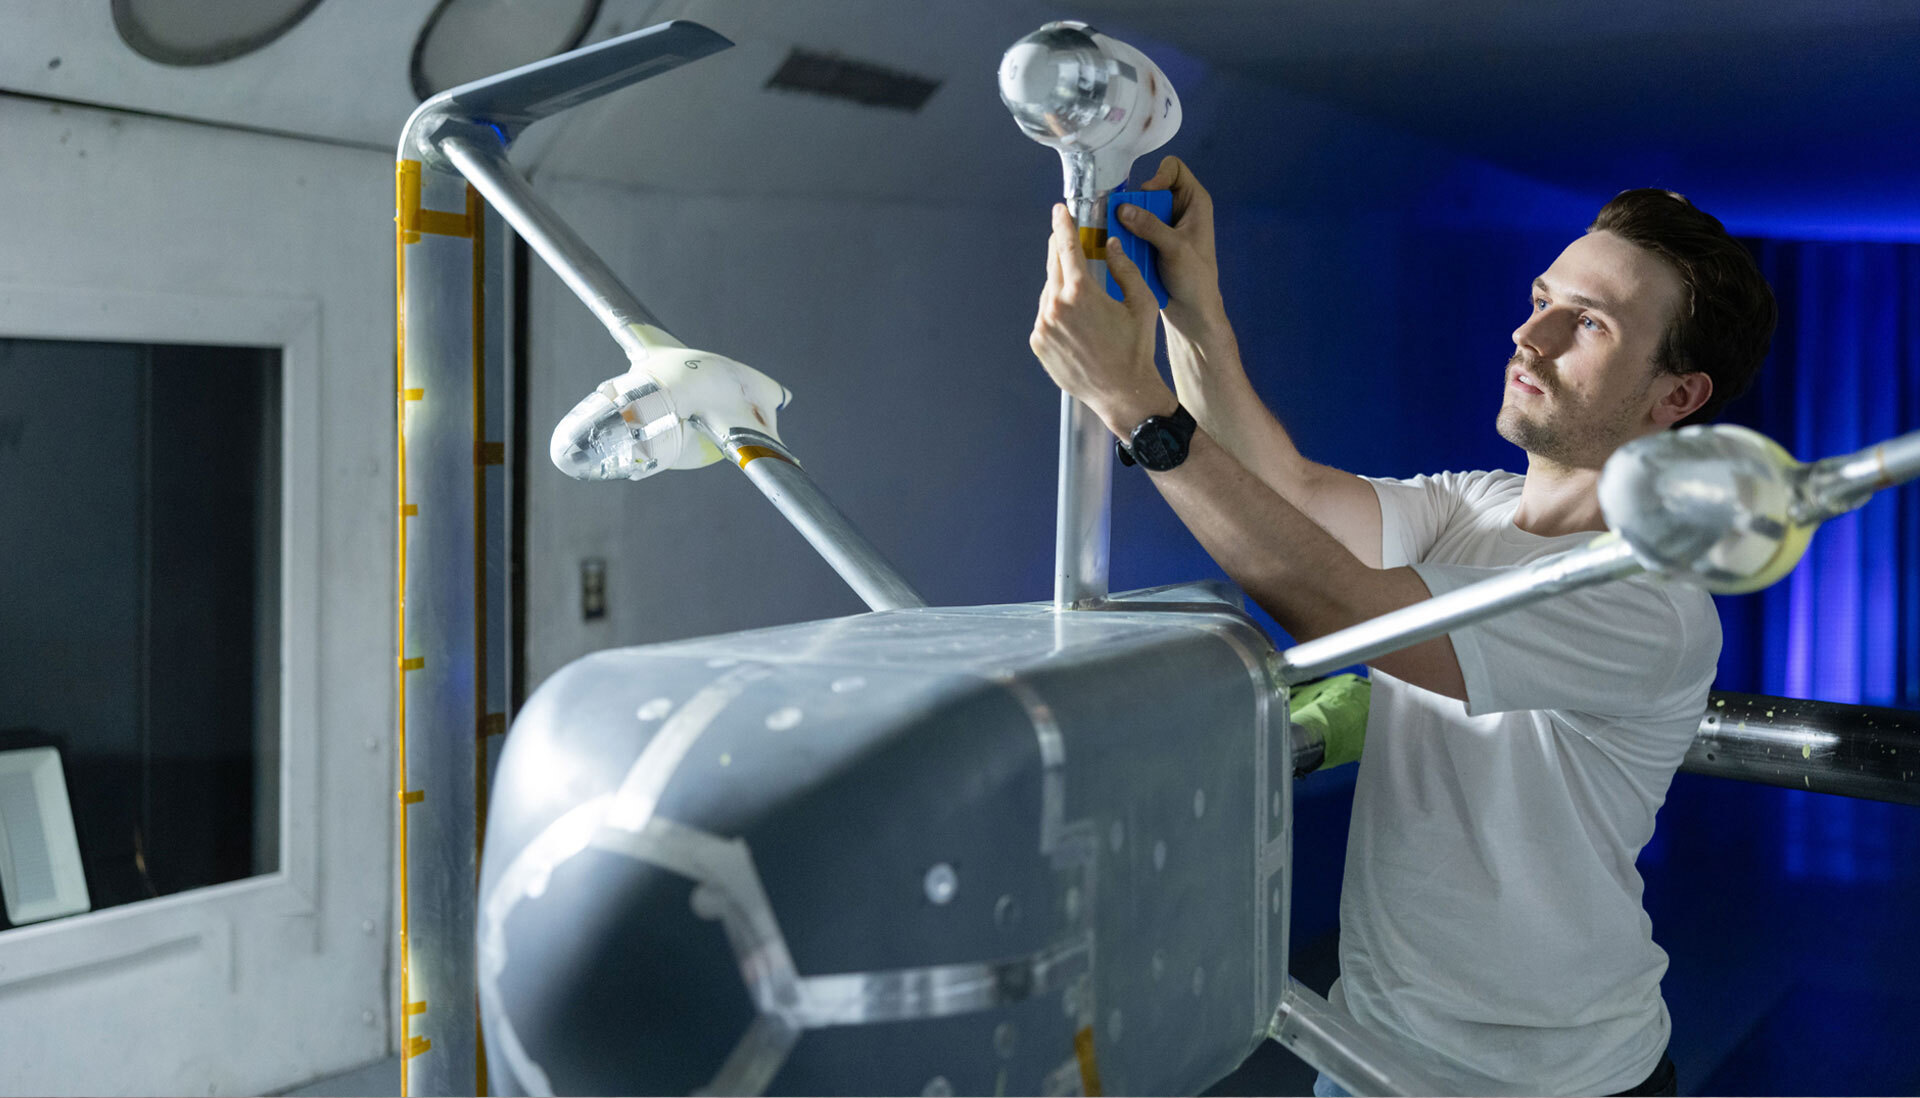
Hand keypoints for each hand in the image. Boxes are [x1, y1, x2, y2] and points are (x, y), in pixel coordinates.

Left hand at [1028, 204, 1174, 436]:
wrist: (1123, 393)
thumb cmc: (1136, 348)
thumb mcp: (1142, 302)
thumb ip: (1125, 268)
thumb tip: (1110, 245)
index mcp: (1081, 292)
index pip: (1066, 245)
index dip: (1063, 224)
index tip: (1060, 211)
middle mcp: (1055, 306)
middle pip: (1054, 265)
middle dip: (1061, 250)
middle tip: (1069, 240)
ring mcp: (1043, 326)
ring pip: (1049, 291)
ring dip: (1062, 285)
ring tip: (1084, 296)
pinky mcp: (1038, 343)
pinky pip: (1045, 316)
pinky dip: (1057, 310)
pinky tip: (1077, 321)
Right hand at [1119, 156, 1223, 330]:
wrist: (1193, 311)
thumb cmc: (1195, 279)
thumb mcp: (1175, 249)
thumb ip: (1150, 226)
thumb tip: (1122, 209)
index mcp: (1195, 201)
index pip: (1174, 168)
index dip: (1158, 175)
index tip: (1147, 194)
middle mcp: (1179, 209)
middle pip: (1149, 190)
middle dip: (1135, 204)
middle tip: (1122, 220)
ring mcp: (1164, 225)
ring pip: (1137, 211)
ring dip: (1127, 223)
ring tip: (1119, 237)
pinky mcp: (1151, 241)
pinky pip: (1132, 230)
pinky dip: (1125, 237)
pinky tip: (1121, 249)